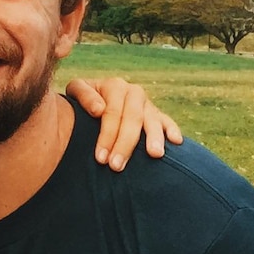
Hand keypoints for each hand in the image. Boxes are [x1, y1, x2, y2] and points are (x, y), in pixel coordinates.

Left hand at [65, 78, 182, 171]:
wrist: (94, 101)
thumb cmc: (82, 101)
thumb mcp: (76, 91)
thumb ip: (84, 96)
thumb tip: (99, 110)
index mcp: (114, 86)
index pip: (111, 112)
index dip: (107, 136)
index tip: (100, 159)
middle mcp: (133, 92)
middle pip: (133, 118)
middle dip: (125, 144)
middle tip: (116, 166)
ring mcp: (147, 104)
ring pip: (152, 120)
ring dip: (154, 137)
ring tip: (155, 154)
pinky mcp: (157, 115)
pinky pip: (167, 121)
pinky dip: (172, 130)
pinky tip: (176, 141)